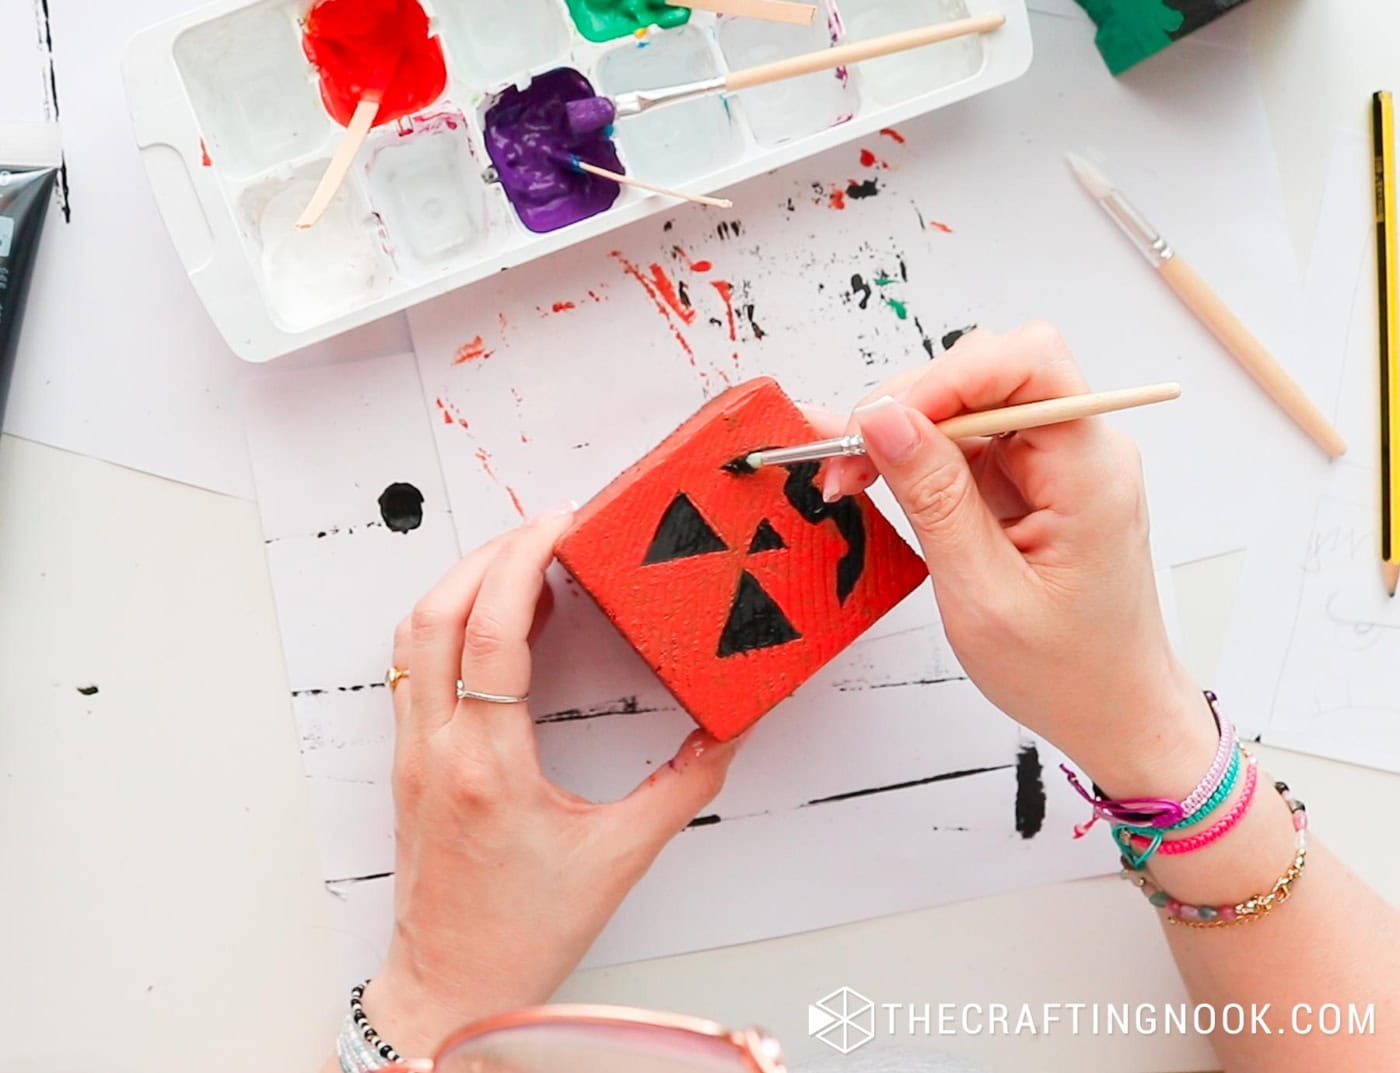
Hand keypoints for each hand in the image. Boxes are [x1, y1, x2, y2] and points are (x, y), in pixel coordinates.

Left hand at [363, 509, 740, 1055]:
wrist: (452, 988)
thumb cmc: (523, 933)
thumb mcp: (621, 857)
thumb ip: (685, 785)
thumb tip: (731, 727)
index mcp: (487, 767)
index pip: (491, 633)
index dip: (523, 562)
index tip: (560, 525)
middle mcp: (437, 749)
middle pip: (436, 614)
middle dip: (491, 554)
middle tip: (548, 530)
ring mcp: (412, 752)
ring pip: (414, 635)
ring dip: (465, 584)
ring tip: (527, 566)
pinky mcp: (409, 760)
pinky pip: (416, 666)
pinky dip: (453, 625)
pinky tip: (500, 626)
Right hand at [817, 324, 1214, 793]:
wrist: (1114, 712)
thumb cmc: (1068, 672)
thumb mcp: (983, 596)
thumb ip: (934, 500)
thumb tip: (885, 421)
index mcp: (1090, 471)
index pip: (1028, 363)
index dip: (946, 376)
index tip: (880, 422)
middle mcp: (1081, 450)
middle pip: (989, 372)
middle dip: (909, 404)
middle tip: (846, 459)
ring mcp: (1056, 462)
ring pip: (969, 402)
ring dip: (904, 430)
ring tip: (851, 477)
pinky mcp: (1032, 480)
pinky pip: (967, 440)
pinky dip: (915, 455)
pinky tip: (875, 479)